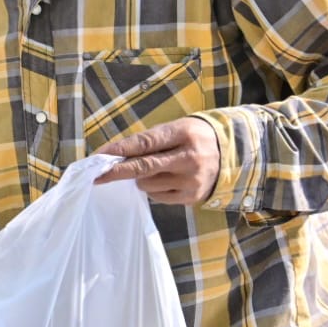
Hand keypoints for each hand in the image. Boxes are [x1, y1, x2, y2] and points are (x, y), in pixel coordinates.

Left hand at [94, 116, 219, 204]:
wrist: (230, 154)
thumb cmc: (192, 138)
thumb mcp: (175, 129)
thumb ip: (148, 140)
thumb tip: (114, 155)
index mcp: (184, 135)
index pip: (145, 143)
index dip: (119, 150)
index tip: (99, 156)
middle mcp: (189, 159)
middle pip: (143, 168)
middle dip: (116, 172)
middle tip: (98, 175)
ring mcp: (191, 181)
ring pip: (147, 184)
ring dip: (140, 178)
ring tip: (154, 169)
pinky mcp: (192, 197)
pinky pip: (157, 197)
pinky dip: (153, 188)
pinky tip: (164, 179)